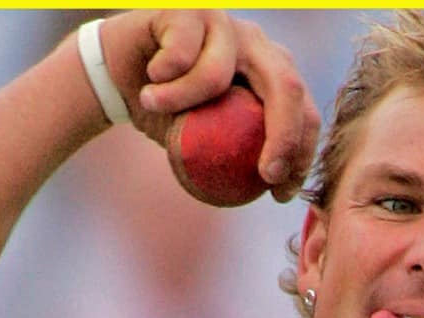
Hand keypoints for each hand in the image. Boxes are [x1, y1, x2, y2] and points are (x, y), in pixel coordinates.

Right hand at [98, 10, 319, 201]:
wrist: (119, 74)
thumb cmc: (168, 112)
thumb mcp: (205, 142)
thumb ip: (238, 155)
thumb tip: (274, 193)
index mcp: (271, 71)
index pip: (303, 109)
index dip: (301, 152)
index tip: (281, 192)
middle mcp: (256, 43)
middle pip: (287, 86)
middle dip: (283, 136)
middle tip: (264, 174)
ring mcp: (225, 23)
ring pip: (216, 74)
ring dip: (179, 102)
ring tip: (154, 106)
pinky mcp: (189, 9)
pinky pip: (179, 55)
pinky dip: (161, 78)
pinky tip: (149, 79)